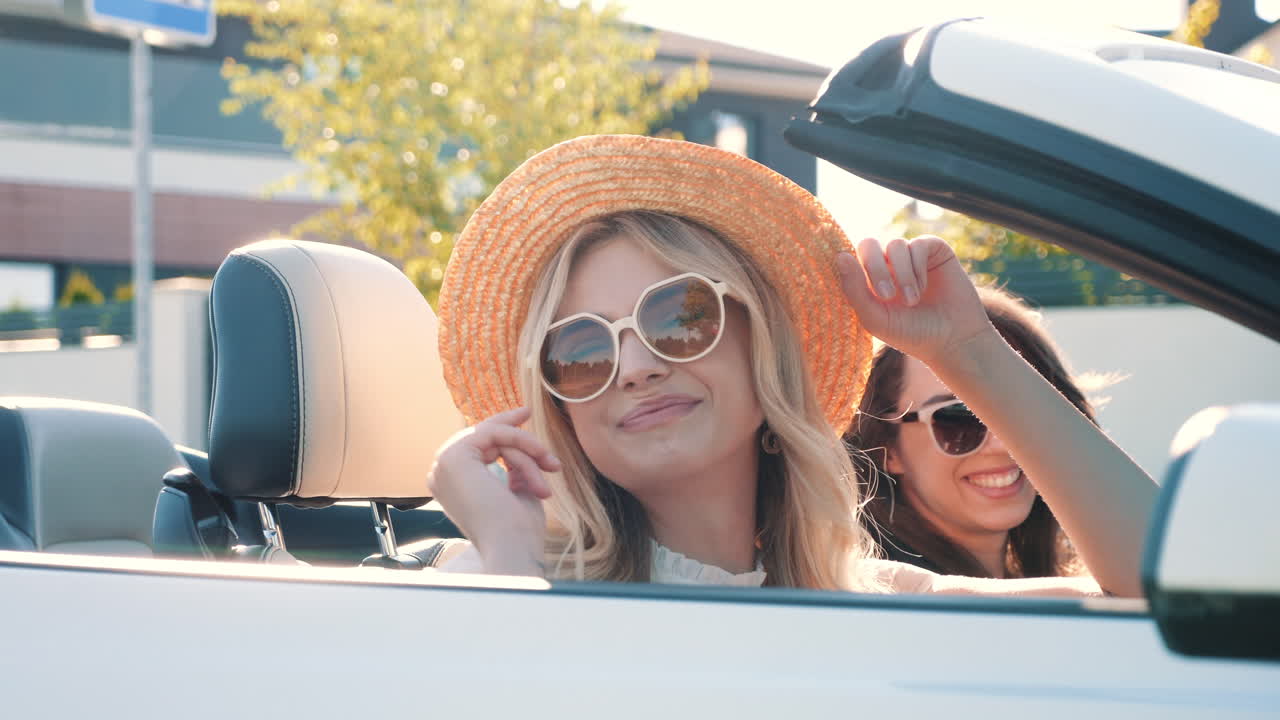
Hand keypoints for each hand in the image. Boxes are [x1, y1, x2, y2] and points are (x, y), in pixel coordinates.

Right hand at [427, 407, 559, 574]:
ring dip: (528, 452)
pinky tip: (540, 458)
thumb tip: (517, 448)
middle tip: (535, 426)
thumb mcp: (517, 490)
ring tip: (550, 469)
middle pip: (484, 437)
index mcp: (451, 484)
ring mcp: (443, 464)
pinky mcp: (454, 457)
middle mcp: (441, 473)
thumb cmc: (518, 529)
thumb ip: (512, 469)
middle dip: (519, 438)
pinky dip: (522, 443)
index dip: (500, 428)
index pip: (475, 445)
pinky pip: (495, 433)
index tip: (526, 414)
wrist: (512, 546)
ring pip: (494, 436)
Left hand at [836, 235, 993, 364]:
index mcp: (867, 279)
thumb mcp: (875, 318)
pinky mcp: (933, 250)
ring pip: (895, 245)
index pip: (850, 258)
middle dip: (875, 268)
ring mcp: (910, 256)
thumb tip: (840, 256)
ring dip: (902, 275)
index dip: (853, 269)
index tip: (866, 294)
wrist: (952, 340)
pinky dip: (918, 267)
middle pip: (868, 244)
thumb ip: (854, 290)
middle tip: (886, 295)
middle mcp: (887, 263)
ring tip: (912, 301)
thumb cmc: (910, 333)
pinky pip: (918, 244)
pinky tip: (924, 288)